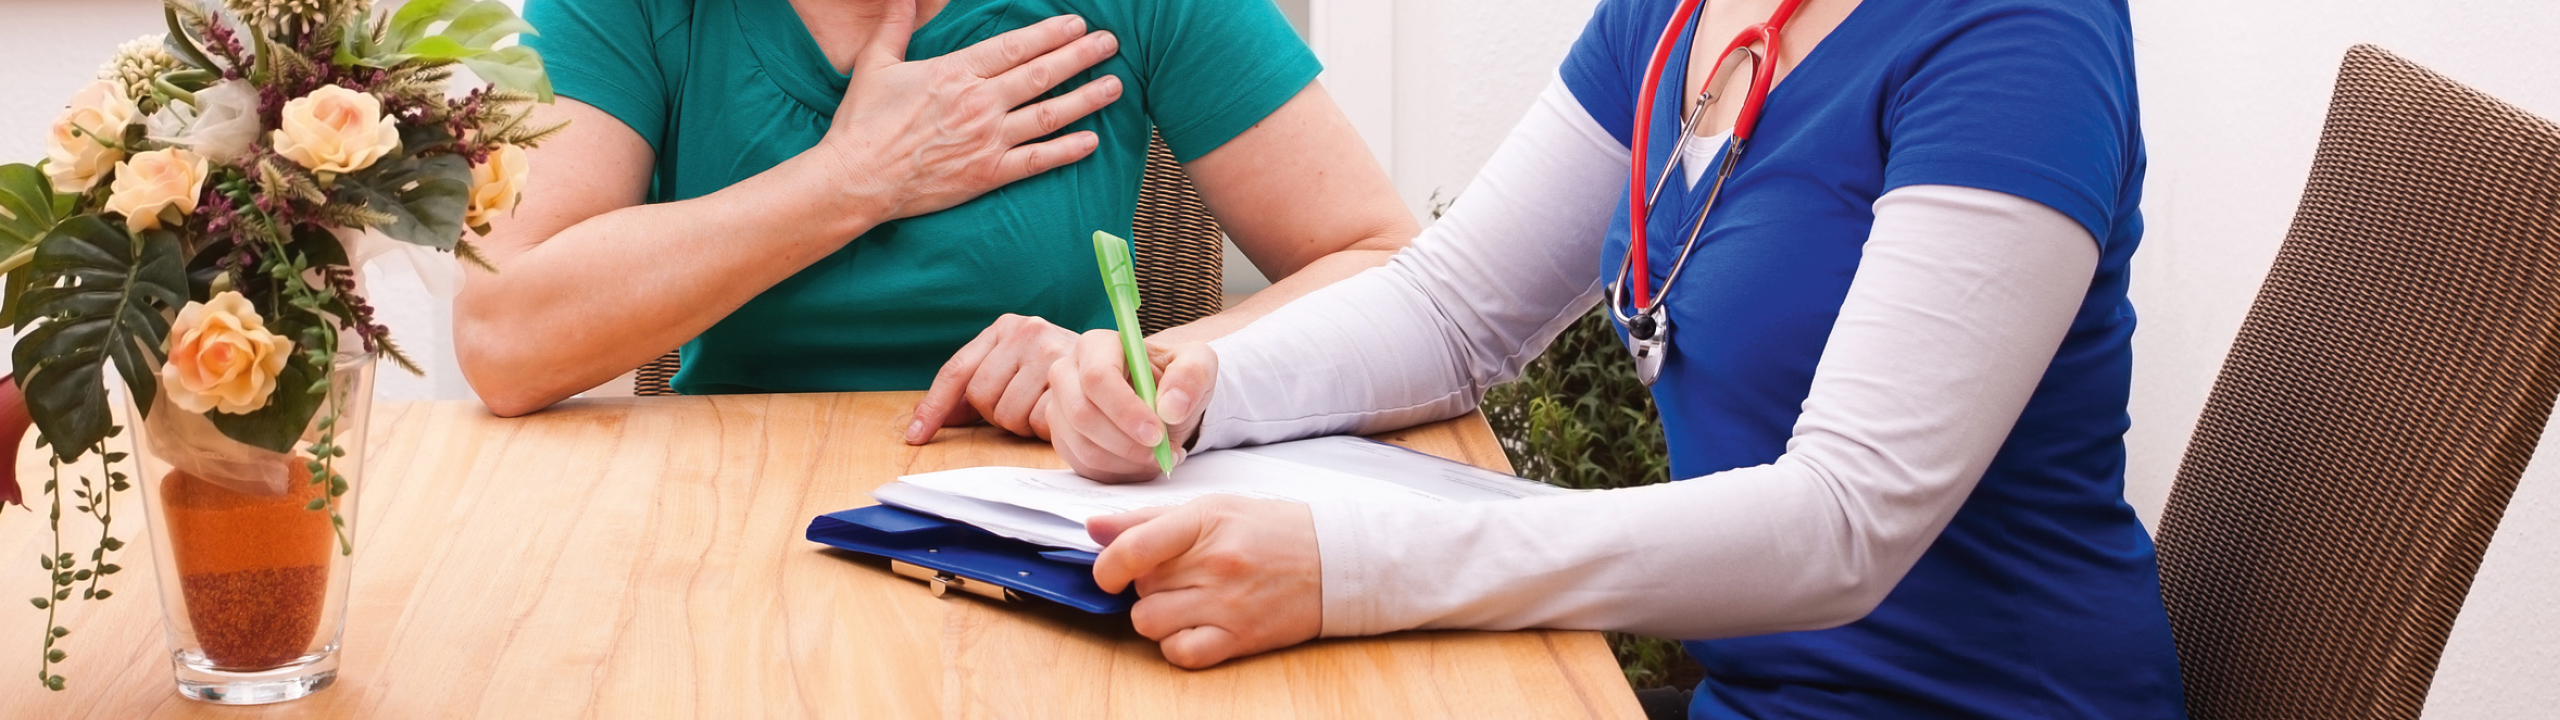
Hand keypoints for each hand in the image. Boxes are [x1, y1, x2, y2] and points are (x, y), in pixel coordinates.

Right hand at [812, 2, 1124, 223]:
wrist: (857, 179)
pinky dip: (1066, 150)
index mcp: (955, 72)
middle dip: (1081, 56)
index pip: (1015, 47)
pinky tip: (1091, 140)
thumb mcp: (876, 64)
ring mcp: (987, 140)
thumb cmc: (863, 123)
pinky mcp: (988, 174)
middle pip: (1041, 74)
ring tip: (1114, 85)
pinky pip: (1037, 160)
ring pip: (1048, 114)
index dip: (1050, 34)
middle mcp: (979, 103)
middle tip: (1111, 44)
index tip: (1077, 24)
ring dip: (1086, 98)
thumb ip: (895, 26)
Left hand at [908, 314, 1077, 441]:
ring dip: (1023, 423)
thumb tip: (928, 422)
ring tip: (1045, 407)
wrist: (1120, 365)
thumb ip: (977, 385)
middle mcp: (1026, 331)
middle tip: (1025, 405)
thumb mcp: (1016, 366)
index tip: (917, 436)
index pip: (956, 372)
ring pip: (1006, 414)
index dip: (934, 407)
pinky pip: (1037, 421)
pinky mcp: (1072, 378)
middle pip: (980, 397)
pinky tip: (1059, 414)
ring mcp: (1050, 353)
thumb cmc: (1061, 372)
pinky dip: (1045, 428)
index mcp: (1006, 327)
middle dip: (996, 414)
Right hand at [1046, 330, 1216, 482]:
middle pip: (1083, 414)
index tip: (1156, 433)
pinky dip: (1120, 472)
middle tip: (1164, 452)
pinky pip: (1085, 466)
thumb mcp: (1198, 363)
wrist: (1163, 402)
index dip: (1125, 410)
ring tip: (1162, 456)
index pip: (1097, 377)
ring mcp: (1060, 409)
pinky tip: (1144, 462)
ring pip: (1084, 447)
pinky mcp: (1063, 439)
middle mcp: (1067, 374)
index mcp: (1096, 345)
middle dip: (1126, 442)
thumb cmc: (1174, 377)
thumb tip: (1171, 407)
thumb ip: (1191, 375)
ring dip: (1129, 461)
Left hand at [1089, 496, 1322, 668]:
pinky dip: (1175, 643)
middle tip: (1175, 575)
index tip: (1110, 571)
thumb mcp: (1216, 508)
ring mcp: (1228, 604)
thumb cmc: (1274, 530)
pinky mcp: (1240, 639)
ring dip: (1155, 614)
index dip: (1108, 565)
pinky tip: (1192, 626)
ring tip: (1183, 601)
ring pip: (1149, 621)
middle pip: (1140, 585)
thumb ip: (1151, 519)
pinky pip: (1180, 652)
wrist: (1337, 560)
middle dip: (1146, 582)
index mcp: (1206, 521)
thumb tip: (1094, 528)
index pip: (1134, 548)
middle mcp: (1216, 564)